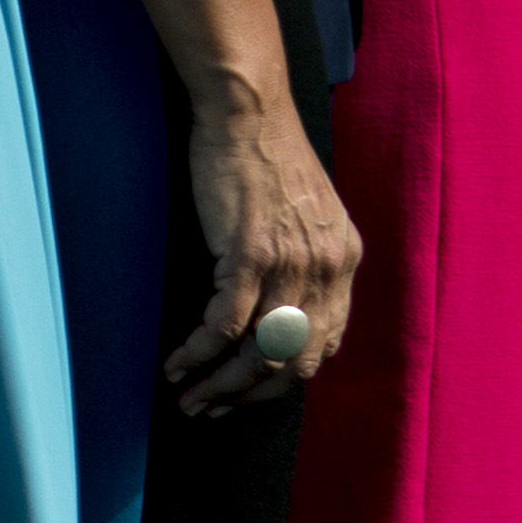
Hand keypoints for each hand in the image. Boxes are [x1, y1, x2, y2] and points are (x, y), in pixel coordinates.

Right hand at [163, 94, 357, 412]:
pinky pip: (224, 325)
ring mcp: (292, 261)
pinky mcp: (251, 253)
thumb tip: (282, 314)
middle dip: (249, 394)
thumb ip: (307, 263)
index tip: (251, 393)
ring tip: (188, 396)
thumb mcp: (309, 218)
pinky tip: (177, 363)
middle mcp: (328, 265)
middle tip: (211, 408)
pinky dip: (197, 354)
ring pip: (258, 351)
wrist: (250, 114)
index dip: (285, 376)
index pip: (326, 341)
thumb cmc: (269, 163)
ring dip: (218, 384)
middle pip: (294, 358)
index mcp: (345, 259)